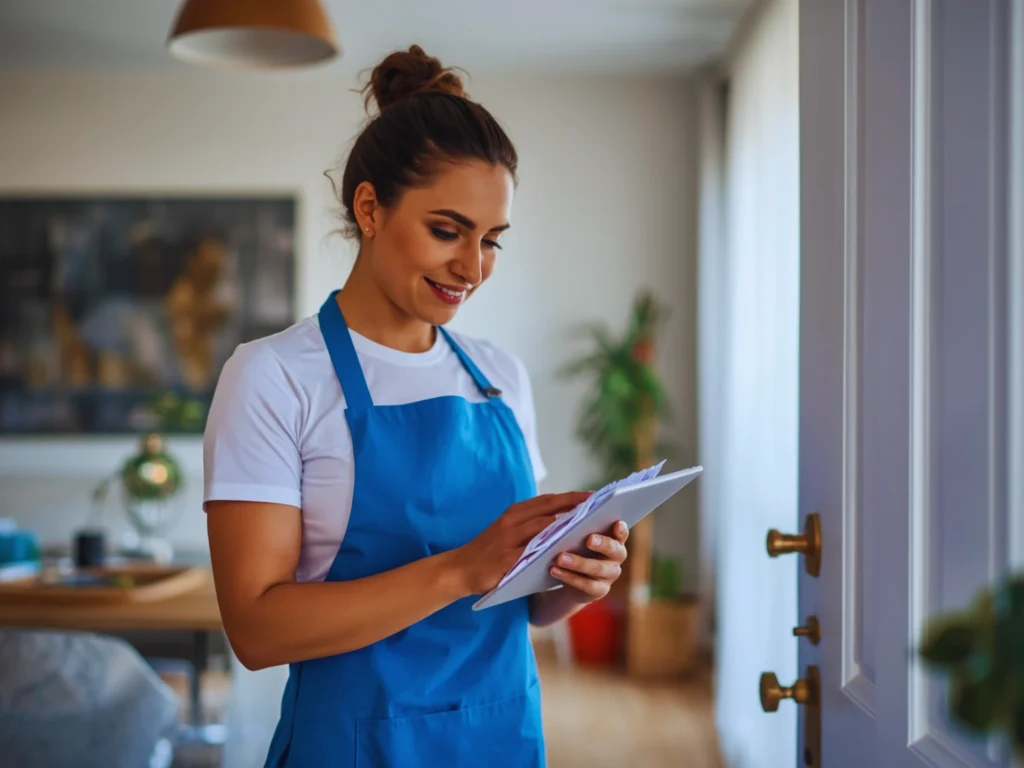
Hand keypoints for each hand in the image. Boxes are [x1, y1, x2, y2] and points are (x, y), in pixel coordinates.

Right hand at [448, 492, 591, 595]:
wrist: (458, 569)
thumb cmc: (487, 553)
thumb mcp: (507, 533)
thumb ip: (530, 527)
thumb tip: (563, 525)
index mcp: (513, 513)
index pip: (547, 500)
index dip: (571, 497)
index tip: (593, 495)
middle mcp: (512, 521)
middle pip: (549, 508)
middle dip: (575, 505)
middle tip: (599, 504)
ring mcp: (508, 539)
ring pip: (544, 526)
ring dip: (568, 524)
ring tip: (591, 525)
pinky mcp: (506, 558)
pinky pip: (533, 551)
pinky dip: (551, 548)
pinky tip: (569, 550)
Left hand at [549, 521, 628, 602]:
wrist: (573, 579)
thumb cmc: (578, 549)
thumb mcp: (580, 538)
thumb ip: (581, 528)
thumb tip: (568, 516)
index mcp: (614, 539)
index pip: (622, 533)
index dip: (621, 530)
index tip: (617, 524)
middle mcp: (616, 557)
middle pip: (614, 550)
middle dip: (602, 544)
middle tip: (589, 539)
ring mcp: (610, 575)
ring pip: (598, 568)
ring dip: (578, 563)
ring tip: (559, 558)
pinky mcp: (600, 590)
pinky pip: (587, 585)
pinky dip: (569, 577)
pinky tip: (554, 570)